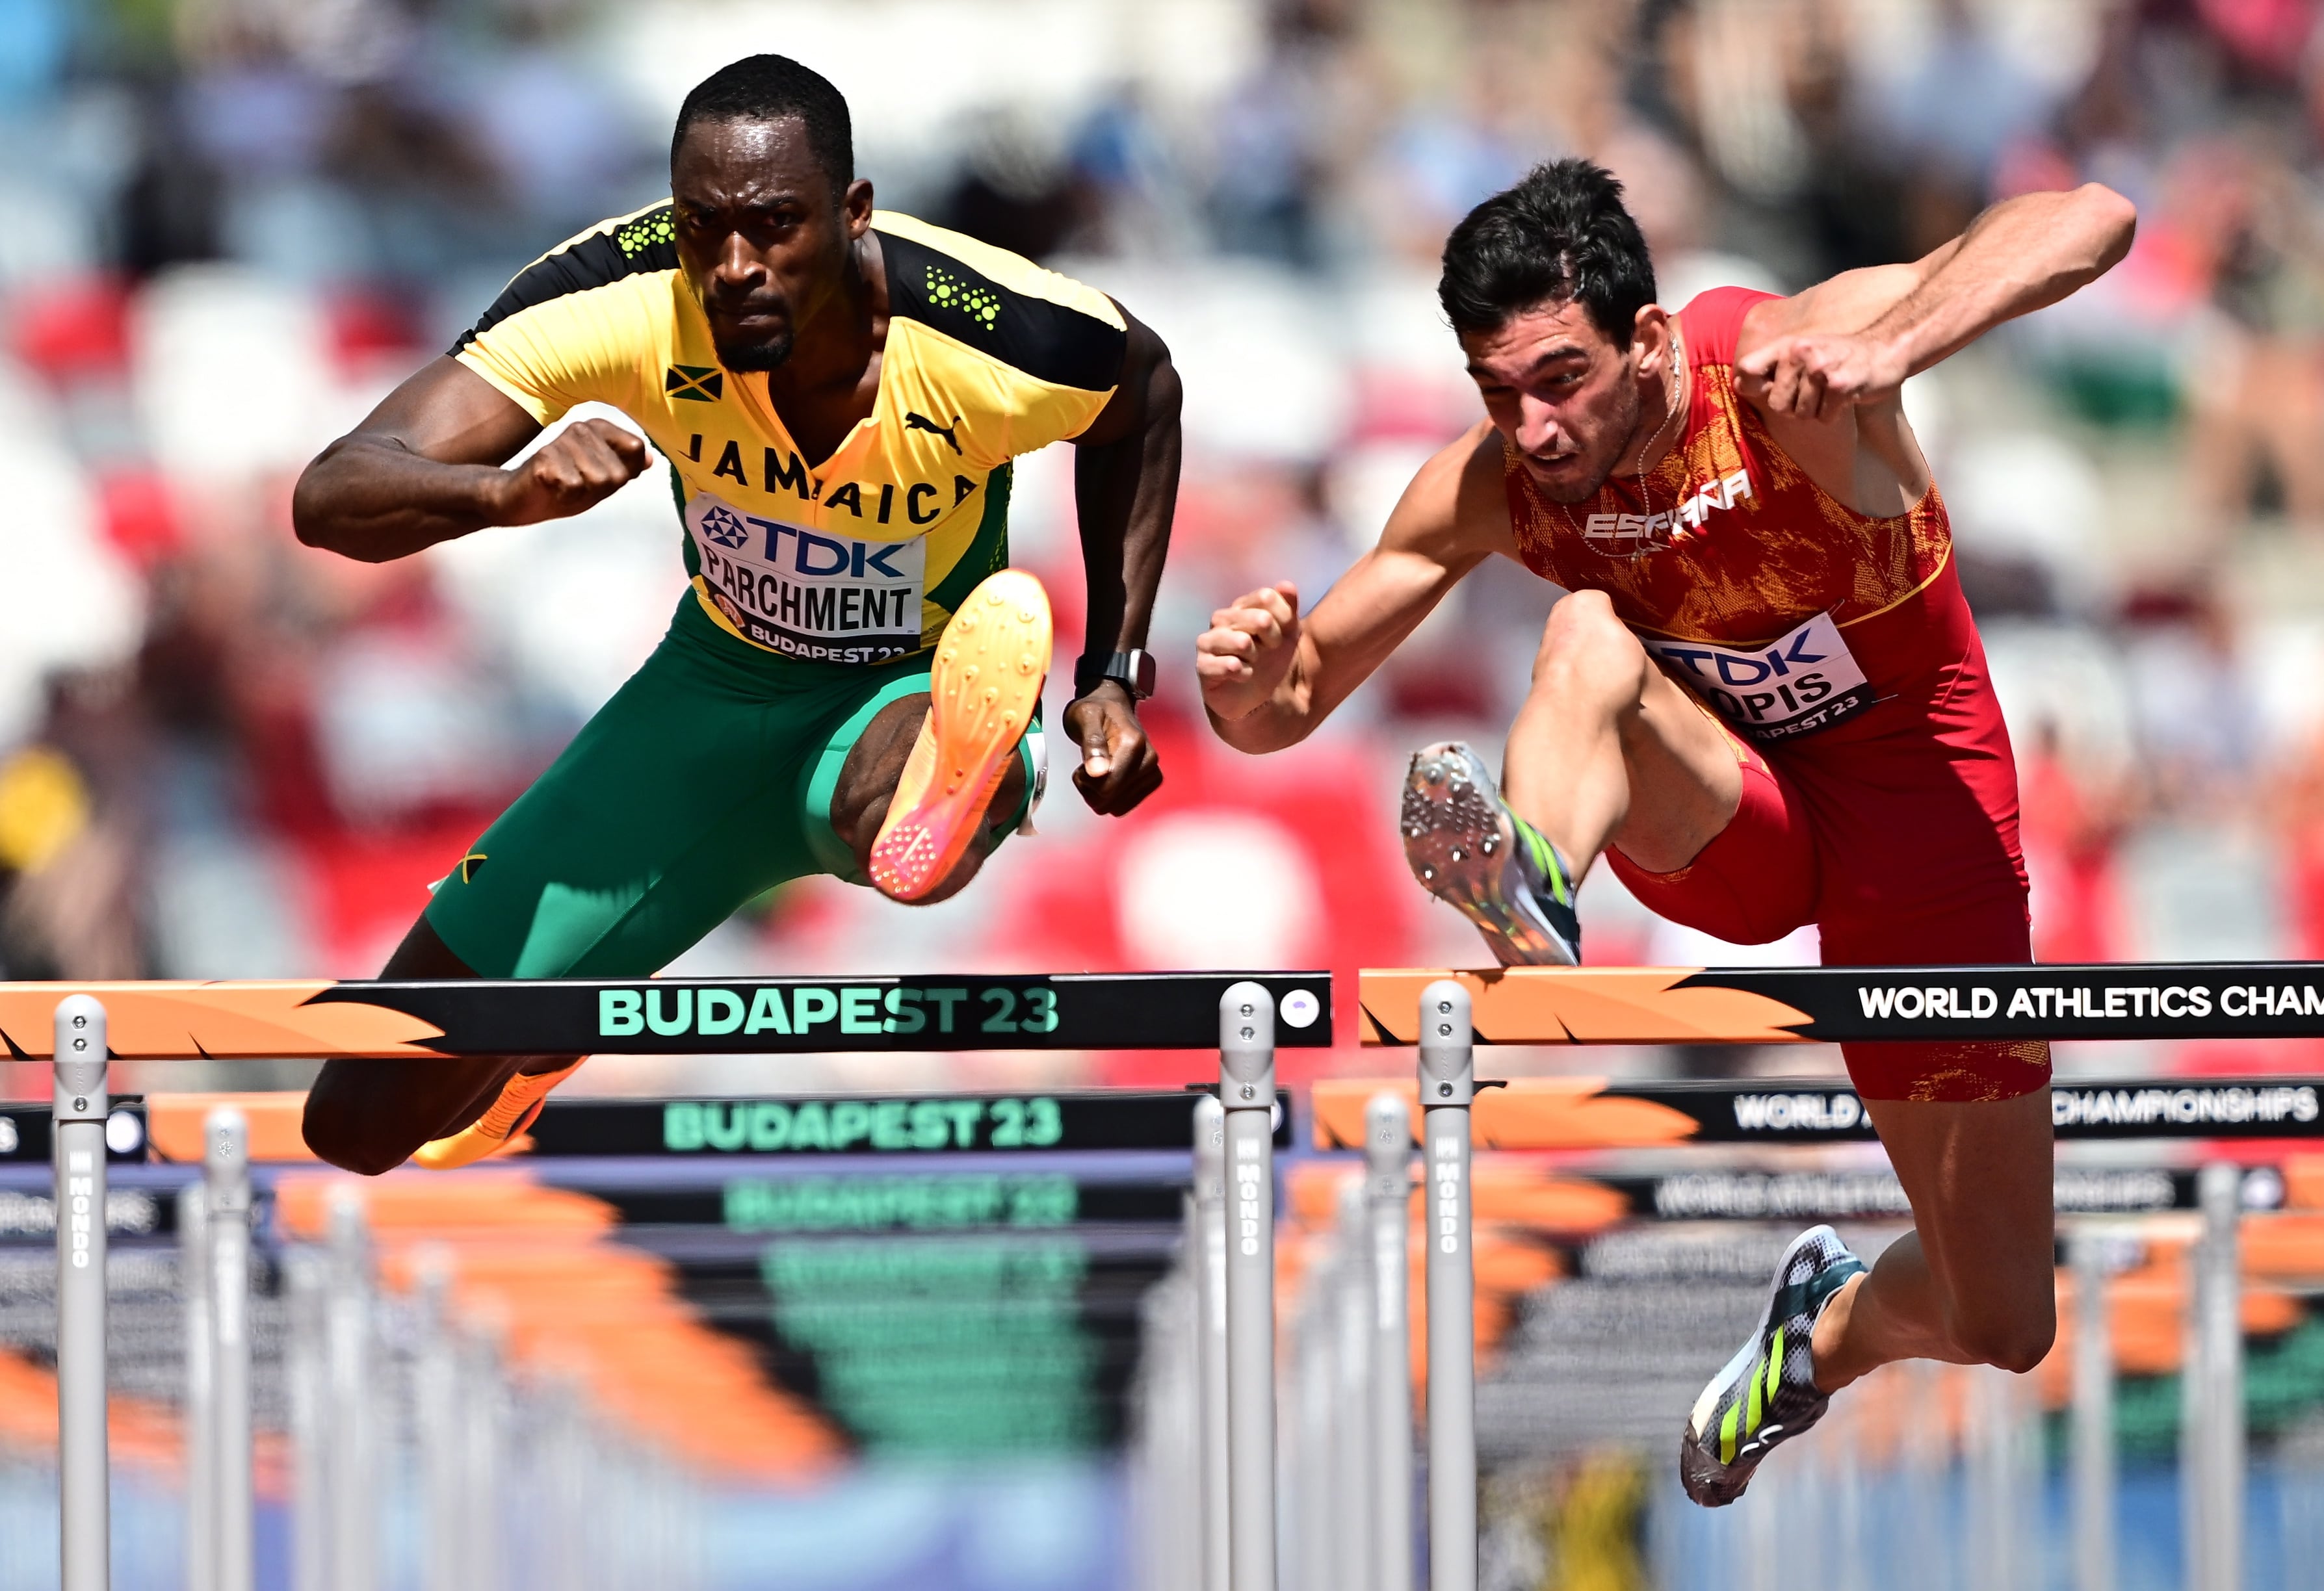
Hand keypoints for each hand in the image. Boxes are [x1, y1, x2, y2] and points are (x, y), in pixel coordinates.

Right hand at [491, 418, 649, 523]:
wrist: (518, 499)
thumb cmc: (563, 487)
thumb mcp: (602, 478)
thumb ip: (626, 467)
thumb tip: (650, 459)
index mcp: (597, 428)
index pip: (635, 449)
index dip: (624, 473)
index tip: (602, 477)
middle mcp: (580, 428)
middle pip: (618, 473)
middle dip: (601, 489)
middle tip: (579, 486)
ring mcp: (562, 441)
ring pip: (598, 480)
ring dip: (583, 493)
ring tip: (565, 487)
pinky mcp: (545, 458)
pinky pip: (574, 487)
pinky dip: (565, 497)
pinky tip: (552, 490)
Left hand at [1063, 683, 1162, 814]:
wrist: (1112, 706)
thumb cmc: (1095, 710)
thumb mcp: (1085, 718)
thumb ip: (1091, 744)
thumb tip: (1098, 772)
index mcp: (1134, 745)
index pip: (1107, 786)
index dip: (1086, 781)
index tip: (1083, 764)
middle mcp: (1149, 761)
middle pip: (1110, 800)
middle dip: (1091, 788)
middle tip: (1089, 764)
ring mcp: (1152, 773)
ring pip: (1115, 807)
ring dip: (1098, 794)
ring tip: (1098, 769)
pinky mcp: (1151, 782)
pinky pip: (1123, 807)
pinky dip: (1109, 797)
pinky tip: (1107, 777)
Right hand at [1195, 581, 1300, 720]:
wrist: (1256, 697)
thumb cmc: (1270, 660)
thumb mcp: (1288, 632)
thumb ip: (1289, 606)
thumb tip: (1286, 585)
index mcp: (1241, 606)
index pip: (1267, 597)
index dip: (1283, 617)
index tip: (1283, 633)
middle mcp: (1221, 619)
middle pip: (1260, 618)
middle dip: (1273, 638)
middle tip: (1269, 649)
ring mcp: (1209, 642)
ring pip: (1242, 641)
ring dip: (1256, 655)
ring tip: (1253, 661)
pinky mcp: (1203, 666)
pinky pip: (1228, 665)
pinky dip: (1243, 673)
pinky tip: (1244, 675)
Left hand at [1735, 333, 1909, 420]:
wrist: (1888, 347)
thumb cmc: (1842, 355)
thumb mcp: (1804, 350)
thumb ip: (1773, 365)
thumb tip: (1738, 383)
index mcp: (1787, 345)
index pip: (1747, 370)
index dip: (1752, 386)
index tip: (1768, 389)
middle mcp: (1800, 354)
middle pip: (1777, 404)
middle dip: (1795, 406)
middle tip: (1815, 391)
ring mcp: (1820, 369)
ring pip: (1801, 414)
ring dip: (1817, 410)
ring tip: (1831, 391)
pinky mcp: (1840, 386)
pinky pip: (1824, 418)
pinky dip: (1834, 414)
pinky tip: (1846, 396)